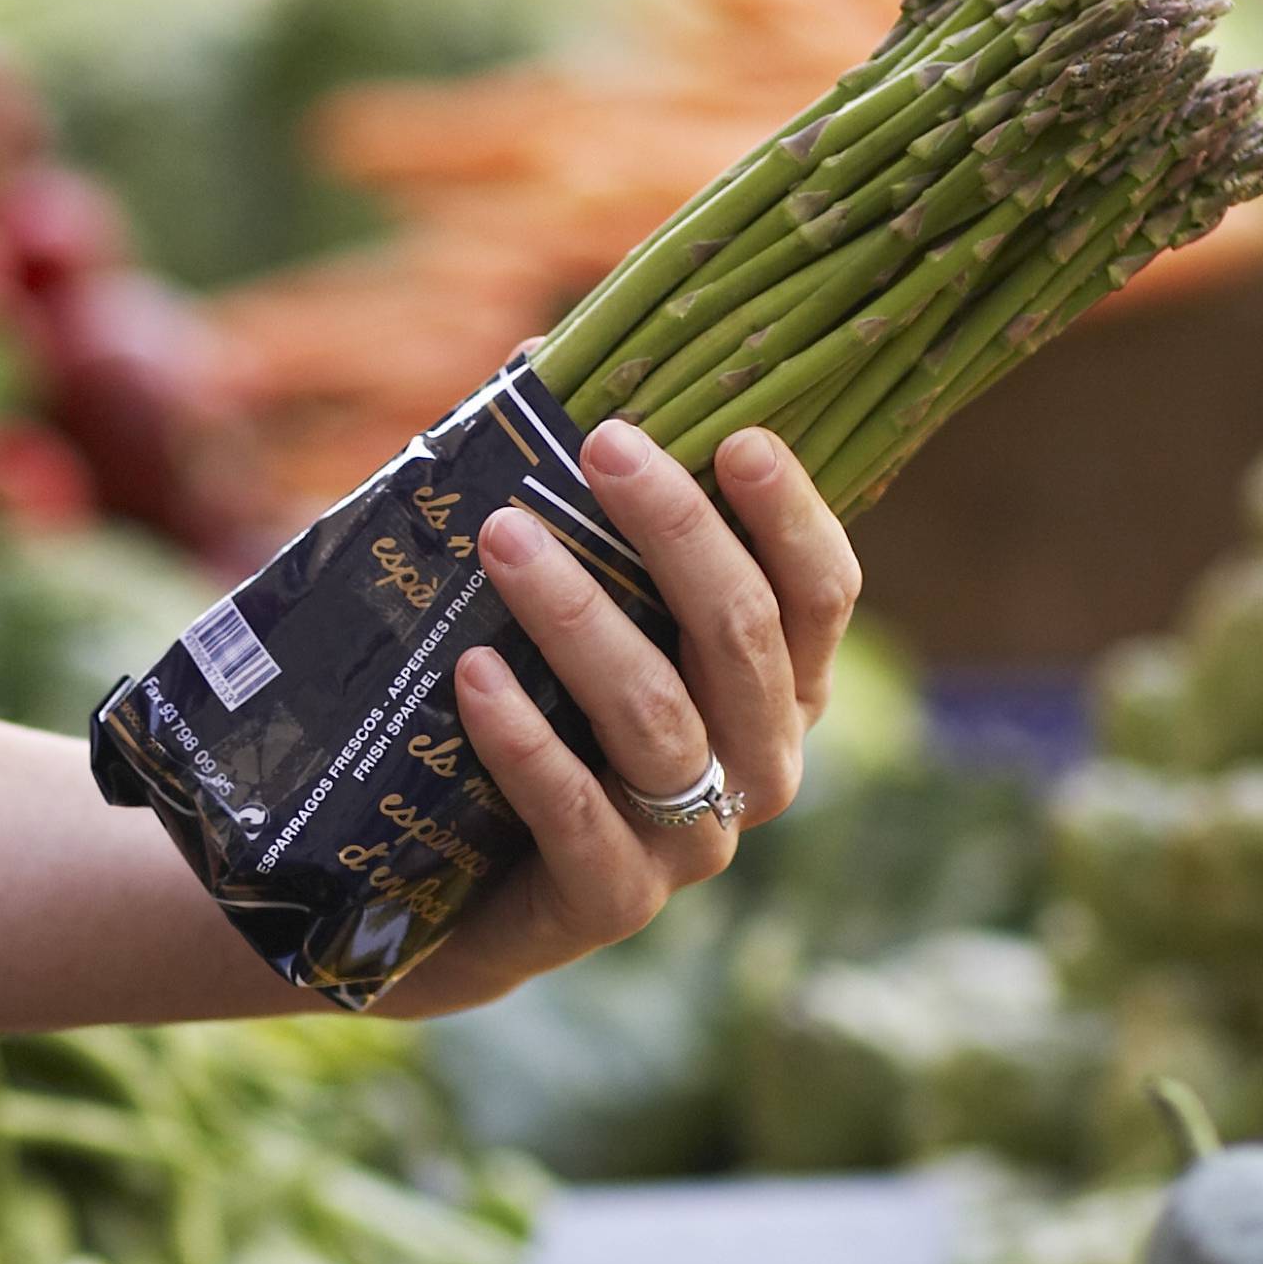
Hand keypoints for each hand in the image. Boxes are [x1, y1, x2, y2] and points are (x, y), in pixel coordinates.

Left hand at [390, 421, 859, 1019]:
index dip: (791, 517)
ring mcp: (690, 846)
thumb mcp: (567, 623)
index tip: (736, 437)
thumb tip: (535, 360)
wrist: (443, 903)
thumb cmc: (521, 726)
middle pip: (743, 639)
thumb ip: (581, 518)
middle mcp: (756, 768)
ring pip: (658, 715)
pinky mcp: (611, 901)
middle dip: (677, 531)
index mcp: (775, 694)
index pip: (819, 597)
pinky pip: (577, 811)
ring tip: (503, 537)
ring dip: (579, 617)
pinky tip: (471, 677)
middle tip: (602, 446)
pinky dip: (525, 738)